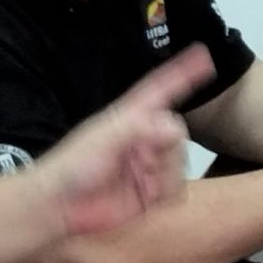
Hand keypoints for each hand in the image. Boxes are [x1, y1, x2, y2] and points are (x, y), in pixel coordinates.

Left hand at [33, 47, 214, 236]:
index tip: (203, 55)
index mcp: (130, 117)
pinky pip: (177, 188)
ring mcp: (148, 165)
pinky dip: (166, 191)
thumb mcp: (104, 137)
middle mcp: (142, 139)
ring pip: (181, 162)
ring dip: (164, 173)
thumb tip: (174, 126)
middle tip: (144, 157)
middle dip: (167, 147)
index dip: (182, 71)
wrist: (59, 206)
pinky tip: (146, 194)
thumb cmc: (71, 165)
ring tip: (139, 179)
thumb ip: (139, 127)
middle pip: (178, 132)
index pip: (160, 88)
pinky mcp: (150, 192)